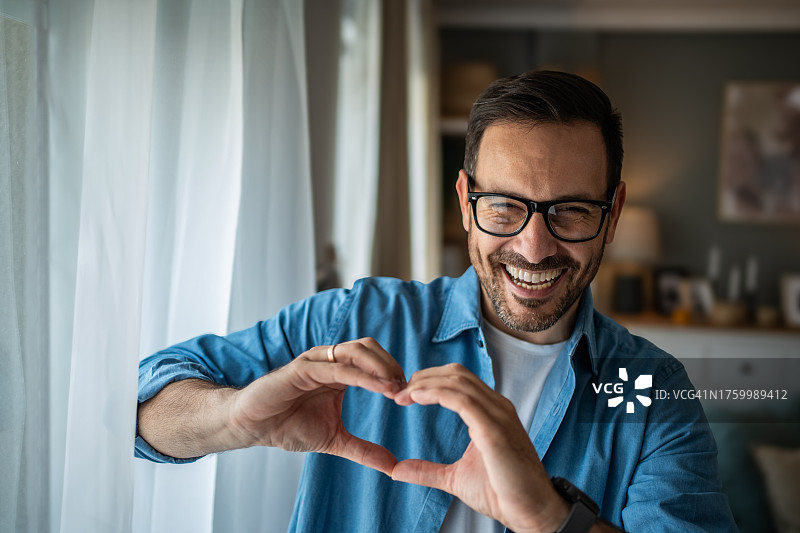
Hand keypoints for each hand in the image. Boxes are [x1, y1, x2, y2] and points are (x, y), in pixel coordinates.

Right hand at [229, 337, 405, 474]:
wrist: (253, 427)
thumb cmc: (288, 426)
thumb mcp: (333, 440)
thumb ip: (362, 449)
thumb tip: (392, 466)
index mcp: (338, 371)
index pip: (374, 360)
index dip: (393, 373)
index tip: (410, 394)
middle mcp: (329, 361)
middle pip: (368, 348)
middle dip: (391, 365)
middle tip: (407, 389)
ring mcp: (315, 361)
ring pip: (355, 352)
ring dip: (380, 367)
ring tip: (396, 386)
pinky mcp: (301, 369)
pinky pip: (336, 367)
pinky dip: (360, 375)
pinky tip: (377, 387)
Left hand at [391, 363, 568, 532]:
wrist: (532, 512)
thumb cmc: (501, 493)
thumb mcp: (455, 478)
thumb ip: (427, 470)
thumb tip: (396, 470)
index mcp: (491, 412)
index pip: (457, 380)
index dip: (428, 381)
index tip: (404, 395)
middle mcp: (496, 407)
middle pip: (456, 373)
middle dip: (424, 377)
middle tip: (398, 392)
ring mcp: (498, 416)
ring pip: (458, 381)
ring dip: (426, 384)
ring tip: (403, 395)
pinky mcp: (495, 430)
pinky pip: (464, 401)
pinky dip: (438, 394)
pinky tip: (418, 397)